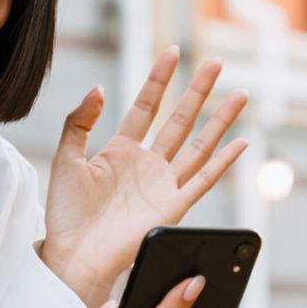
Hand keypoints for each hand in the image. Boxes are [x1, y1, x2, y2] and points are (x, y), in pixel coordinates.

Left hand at [39, 47, 248, 307]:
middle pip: (180, 120)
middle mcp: (147, 165)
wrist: (74, 255)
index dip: (159, 79)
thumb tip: (100, 88)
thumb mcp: (67, 159)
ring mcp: (162, 185)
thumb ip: (79, 122)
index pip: (147, 106)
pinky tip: (241, 142)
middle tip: (216, 62)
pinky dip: (224, 162)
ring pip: (199, 144)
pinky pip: (203, 180)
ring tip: (239, 94)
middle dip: (198, 90)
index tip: (172, 51)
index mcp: (120, 151)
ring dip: (219, 119)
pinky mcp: (173, 208)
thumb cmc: (66, 214)